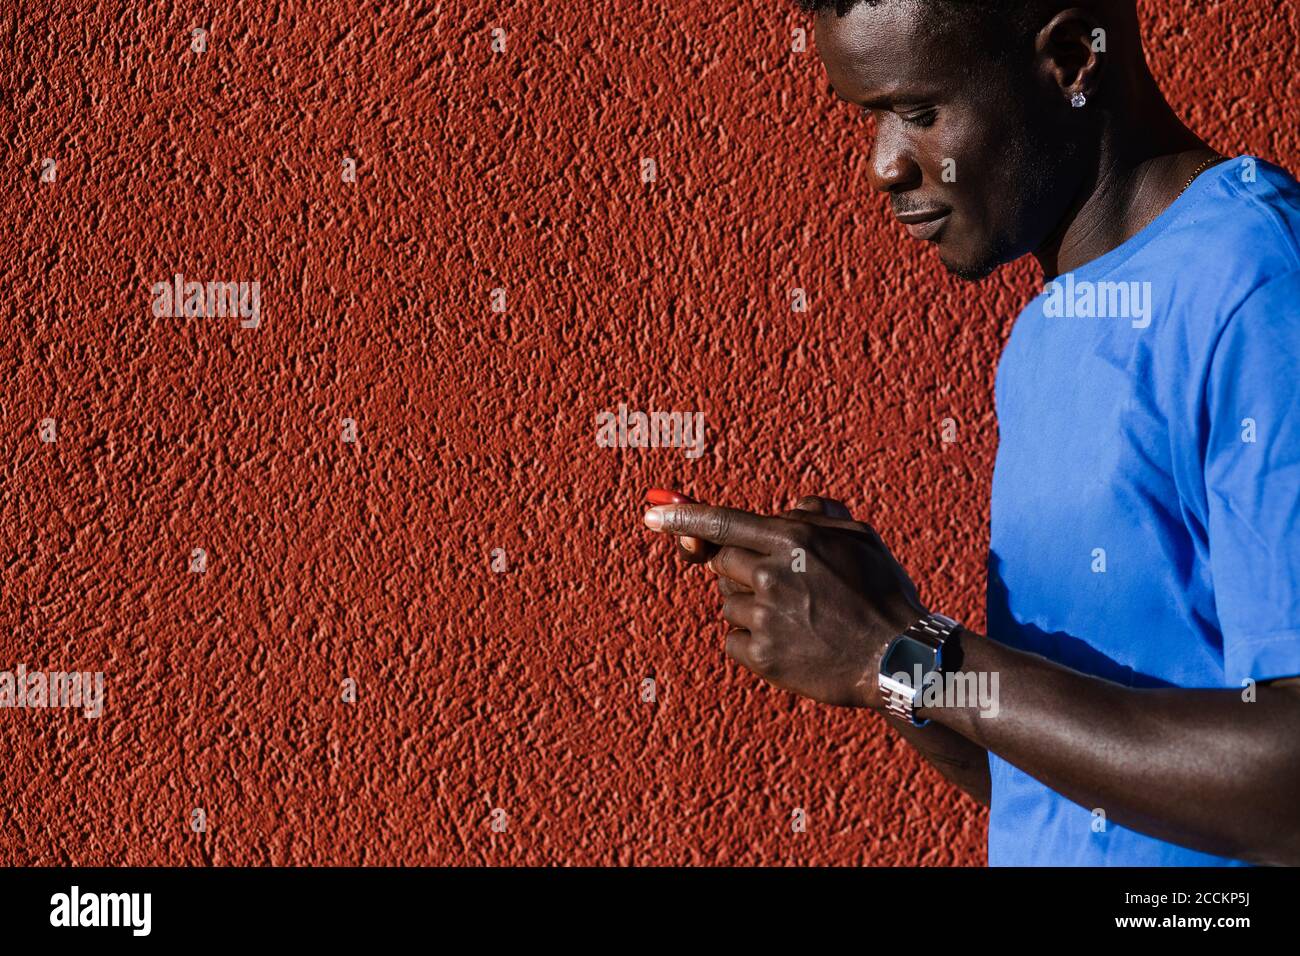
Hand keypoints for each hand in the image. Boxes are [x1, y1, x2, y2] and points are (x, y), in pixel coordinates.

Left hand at [644, 495, 926, 708]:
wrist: (899, 658)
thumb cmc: (882, 593)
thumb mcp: (859, 536)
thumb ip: (816, 514)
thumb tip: (785, 507)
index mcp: (792, 539)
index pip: (722, 521)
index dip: (683, 517)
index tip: (651, 515)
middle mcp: (771, 574)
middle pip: (721, 562)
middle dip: (741, 569)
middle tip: (781, 585)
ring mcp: (765, 617)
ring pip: (728, 603)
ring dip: (752, 606)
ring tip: (799, 619)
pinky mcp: (762, 656)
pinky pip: (733, 640)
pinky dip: (753, 641)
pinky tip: (791, 643)